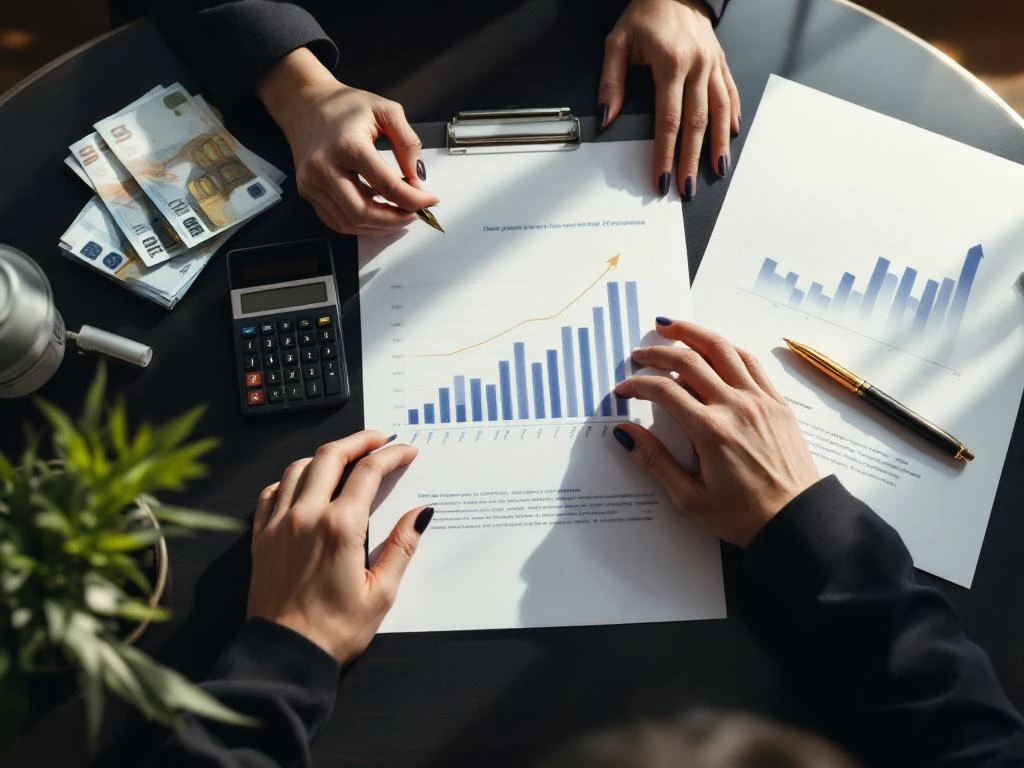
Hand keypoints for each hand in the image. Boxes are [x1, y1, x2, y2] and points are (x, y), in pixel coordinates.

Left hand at [247, 431, 433, 662]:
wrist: (284, 655)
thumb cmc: (334, 629)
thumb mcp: (381, 592)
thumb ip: (401, 546)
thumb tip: (420, 514)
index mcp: (340, 527)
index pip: (369, 472)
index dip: (391, 455)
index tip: (406, 451)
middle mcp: (306, 516)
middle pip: (331, 455)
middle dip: (359, 440)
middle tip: (379, 439)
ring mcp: (279, 524)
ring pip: (299, 467)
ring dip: (325, 455)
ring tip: (345, 457)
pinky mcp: (261, 537)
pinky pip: (272, 491)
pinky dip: (290, 479)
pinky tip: (303, 485)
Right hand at [257, 48, 438, 234]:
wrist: (305, 103)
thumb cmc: (345, 105)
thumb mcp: (386, 111)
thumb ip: (408, 143)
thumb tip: (417, 179)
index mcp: (348, 145)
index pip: (386, 186)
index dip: (413, 199)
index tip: (429, 200)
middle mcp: (325, 167)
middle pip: (363, 212)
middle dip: (395, 220)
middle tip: (413, 214)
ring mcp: (312, 182)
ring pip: (349, 223)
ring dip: (378, 226)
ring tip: (397, 214)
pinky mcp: (307, 191)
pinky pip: (335, 221)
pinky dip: (359, 224)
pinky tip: (374, 213)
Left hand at [599, 0, 739, 199]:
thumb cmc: (646, 13)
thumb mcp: (618, 42)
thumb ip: (611, 82)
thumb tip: (608, 116)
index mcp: (671, 63)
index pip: (668, 120)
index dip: (665, 153)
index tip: (662, 177)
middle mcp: (697, 66)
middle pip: (696, 123)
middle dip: (691, 160)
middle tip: (687, 188)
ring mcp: (713, 65)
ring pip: (718, 113)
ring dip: (717, 146)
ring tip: (716, 171)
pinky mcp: (721, 63)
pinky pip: (729, 94)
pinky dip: (731, 117)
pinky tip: (730, 137)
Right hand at [612, 320, 818, 546]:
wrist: (798, 521)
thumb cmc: (744, 516)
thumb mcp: (690, 497)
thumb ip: (654, 460)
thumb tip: (624, 433)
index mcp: (710, 430)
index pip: (663, 391)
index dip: (637, 385)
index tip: (623, 390)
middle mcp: (735, 406)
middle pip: (689, 360)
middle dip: (658, 353)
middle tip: (638, 353)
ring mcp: (760, 400)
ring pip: (722, 349)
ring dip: (693, 333)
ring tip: (670, 327)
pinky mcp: (777, 402)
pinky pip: (750, 362)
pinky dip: (727, 348)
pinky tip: (714, 346)